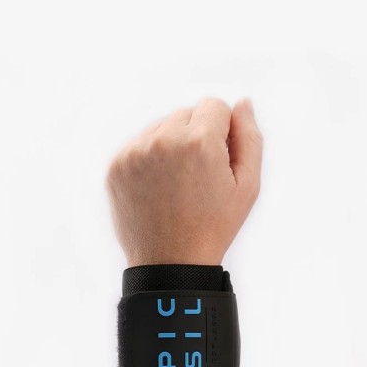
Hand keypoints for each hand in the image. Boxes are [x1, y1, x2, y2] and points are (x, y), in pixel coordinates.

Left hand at [105, 98, 262, 265]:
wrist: (170, 263)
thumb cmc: (214, 226)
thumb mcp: (247, 186)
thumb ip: (249, 137)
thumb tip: (243, 103)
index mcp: (199, 142)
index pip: (214, 105)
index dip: (223, 132)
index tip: (218, 160)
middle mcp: (163, 140)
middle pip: (187, 112)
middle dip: (196, 136)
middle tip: (198, 176)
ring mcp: (135, 151)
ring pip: (162, 126)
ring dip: (172, 144)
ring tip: (178, 183)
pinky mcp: (116, 164)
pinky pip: (140, 143)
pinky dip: (150, 157)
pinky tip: (159, 186)